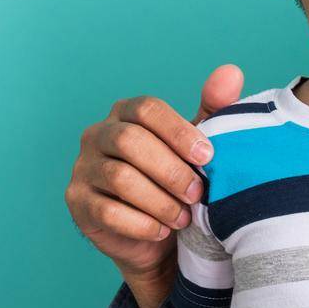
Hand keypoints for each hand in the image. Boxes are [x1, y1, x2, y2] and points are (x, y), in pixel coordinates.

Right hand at [64, 65, 242, 290]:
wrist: (156, 235)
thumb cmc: (177, 180)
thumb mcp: (197, 146)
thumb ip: (214, 109)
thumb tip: (231, 71)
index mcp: (126, 113)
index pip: (148, 109)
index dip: (178, 132)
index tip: (207, 156)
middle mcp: (98, 134)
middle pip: (130, 140)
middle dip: (170, 169)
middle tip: (197, 193)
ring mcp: (82, 167)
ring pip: (119, 177)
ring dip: (159, 201)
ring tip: (184, 217)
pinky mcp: (77, 202)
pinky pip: (108, 211)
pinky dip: (141, 224)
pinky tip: (162, 230)